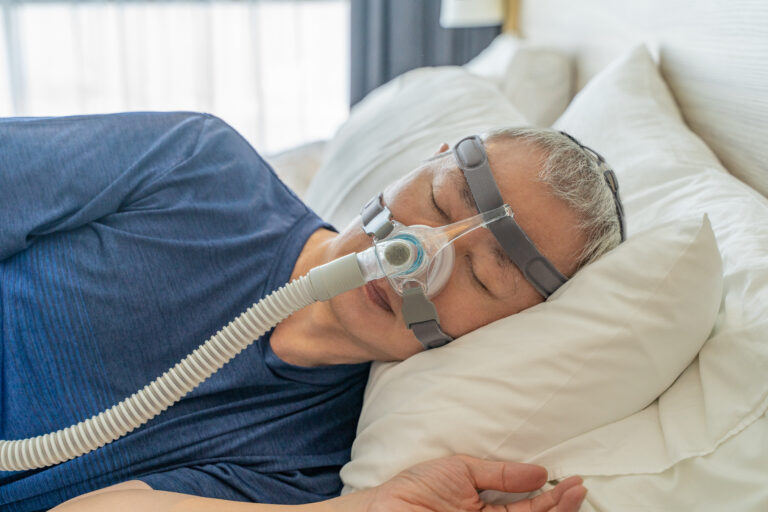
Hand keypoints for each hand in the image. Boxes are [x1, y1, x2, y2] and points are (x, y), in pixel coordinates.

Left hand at [362, 455, 586, 511]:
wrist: (384, 507)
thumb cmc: (417, 487)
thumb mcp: (462, 471)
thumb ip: (501, 474)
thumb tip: (540, 473)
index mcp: (484, 508)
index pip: (527, 507)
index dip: (551, 497)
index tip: (572, 481)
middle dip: (559, 507)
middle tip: (579, 490)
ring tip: (570, 496)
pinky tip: (546, 511)